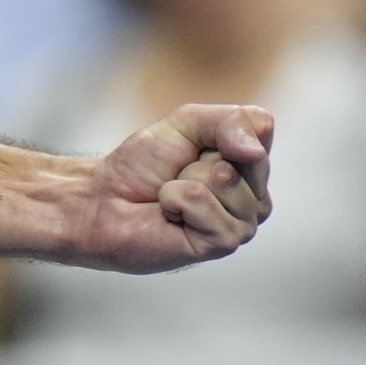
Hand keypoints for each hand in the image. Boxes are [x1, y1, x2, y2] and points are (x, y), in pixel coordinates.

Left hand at [60, 103, 272, 273]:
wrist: (105, 200)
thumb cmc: (144, 165)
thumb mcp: (186, 123)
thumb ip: (229, 121)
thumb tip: (255, 151)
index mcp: (251, 167)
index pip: (261, 127)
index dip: (218, 127)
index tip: (193, 145)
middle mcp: (255, 197)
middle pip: (247, 155)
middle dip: (198, 157)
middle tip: (178, 174)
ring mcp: (242, 223)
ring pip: (225, 180)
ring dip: (184, 181)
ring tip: (173, 195)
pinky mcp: (221, 243)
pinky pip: (202, 202)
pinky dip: (175, 199)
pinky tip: (170, 214)